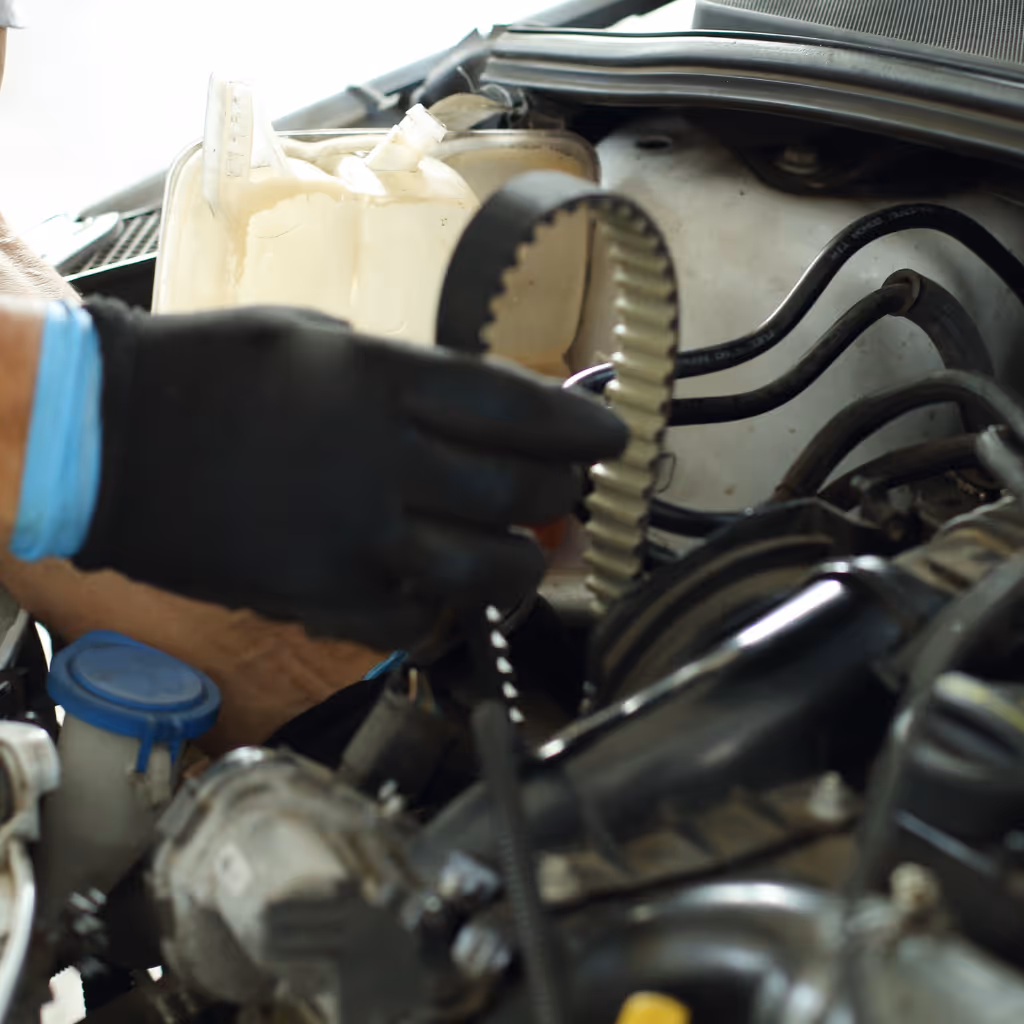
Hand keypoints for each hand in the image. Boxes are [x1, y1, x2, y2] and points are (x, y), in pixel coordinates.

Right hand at [73, 301, 626, 649]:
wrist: (109, 441)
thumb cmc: (212, 372)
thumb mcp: (321, 343)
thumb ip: (411, 379)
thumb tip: (487, 412)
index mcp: (384, 383)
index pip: (523, 411)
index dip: (584, 429)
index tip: (611, 439)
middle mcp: (383, 461)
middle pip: (522, 490)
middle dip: (563, 493)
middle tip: (565, 490)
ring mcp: (357, 538)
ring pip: (489, 569)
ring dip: (523, 562)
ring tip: (522, 547)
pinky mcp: (324, 598)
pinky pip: (420, 619)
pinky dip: (445, 607)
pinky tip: (439, 583)